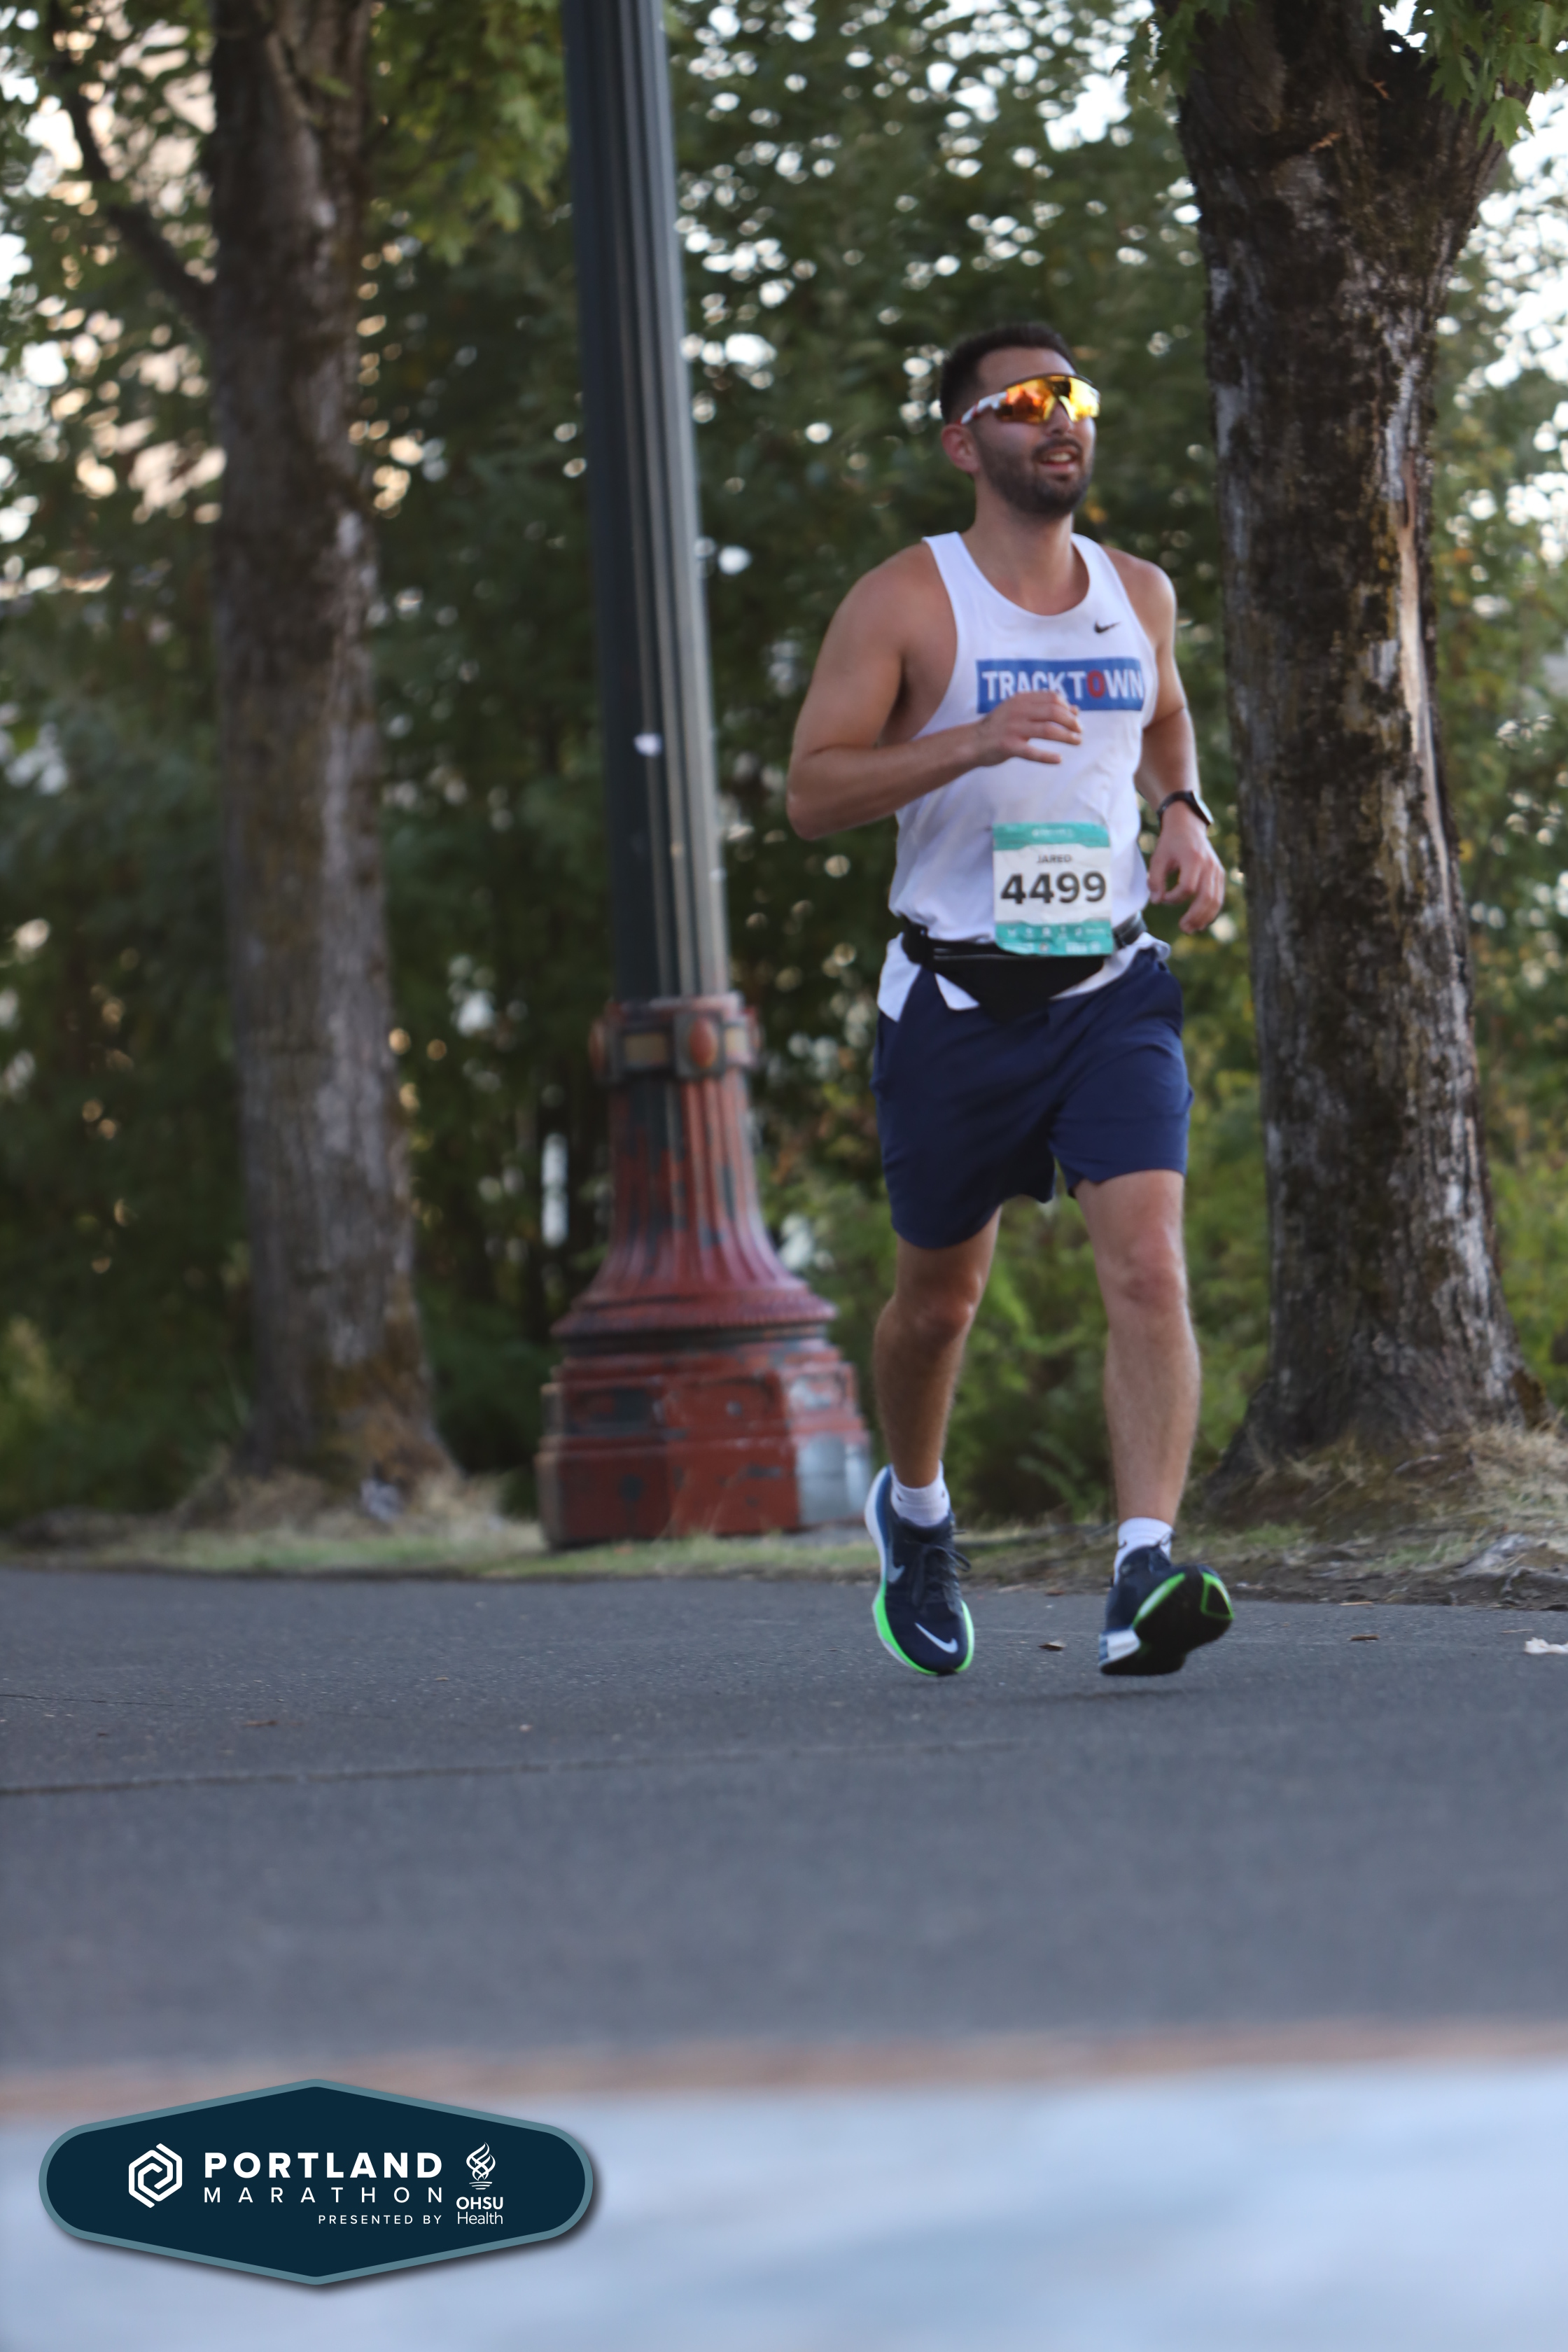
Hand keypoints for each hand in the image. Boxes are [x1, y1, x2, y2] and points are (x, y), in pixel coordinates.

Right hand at [971, 689, 1082, 767]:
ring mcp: (1013, 728)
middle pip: (1054, 712)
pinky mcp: (1007, 746)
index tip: (1075, 718)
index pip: (1052, 698)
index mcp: (1021, 699)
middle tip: (1080, 732)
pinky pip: (1032, 752)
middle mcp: (1018, 711)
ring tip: (1077, 742)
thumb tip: (1076, 710)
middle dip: (1071, 722)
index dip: (1067, 708)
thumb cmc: (1000, 727)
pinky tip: (1059, 759)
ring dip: (1066, 736)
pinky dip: (1047, 757)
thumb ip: (1045, 709)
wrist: (972, 742)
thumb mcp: (1021, 711)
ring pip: (1048, 730)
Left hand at [1147, 806, 1224, 932]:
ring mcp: (1217, 870)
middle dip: (1194, 915)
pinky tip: (1200, 922)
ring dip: (1204, 917)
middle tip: (1183, 928)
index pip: (1187, 887)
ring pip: (1215, 899)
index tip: (1163, 898)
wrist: (1188, 826)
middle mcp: (1209, 865)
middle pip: (1206, 896)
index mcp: (1193, 859)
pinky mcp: (1219, 874)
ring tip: (1191, 929)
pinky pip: (1218, 896)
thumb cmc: (1171, 843)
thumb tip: (1156, 901)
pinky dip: (1211, 911)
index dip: (1174, 898)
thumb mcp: (1158, 858)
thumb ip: (1154, 880)